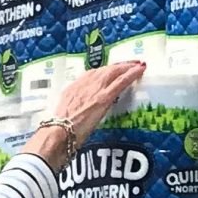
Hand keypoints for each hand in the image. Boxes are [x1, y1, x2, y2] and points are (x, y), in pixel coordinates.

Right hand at [22, 62, 146, 167]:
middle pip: (103, 70)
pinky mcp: (103, 97)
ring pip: (113, 72)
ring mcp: (94, 90)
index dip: (103, 71)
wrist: (57, 133)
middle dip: (117, 65)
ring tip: (137, 64)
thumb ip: (74, 110)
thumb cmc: (58, 131)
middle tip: (129, 63)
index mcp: (72, 89)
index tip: (111, 70)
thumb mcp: (64, 115)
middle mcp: (83, 85)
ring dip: (126, 67)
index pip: (91, 75)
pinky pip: (120, 81)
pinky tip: (140, 70)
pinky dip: (131, 74)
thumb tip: (81, 113)